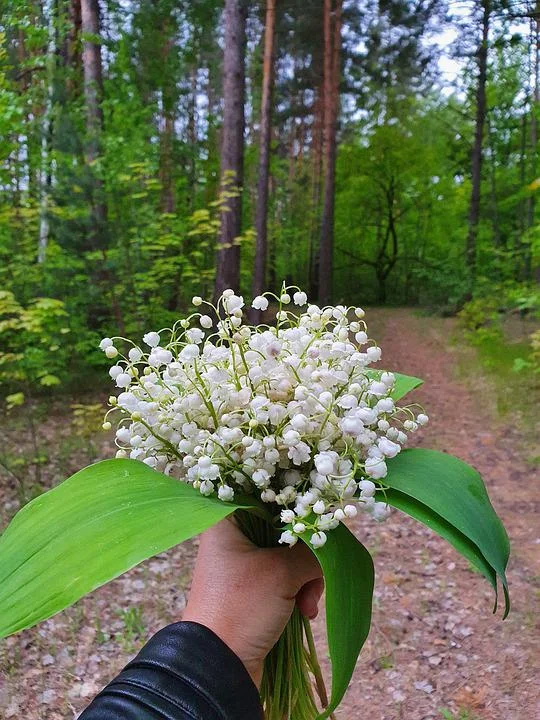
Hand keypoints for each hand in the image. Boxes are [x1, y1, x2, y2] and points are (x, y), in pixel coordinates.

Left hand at [182, 518, 323, 685]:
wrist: (219, 668)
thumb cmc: (241, 607)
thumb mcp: (281, 572)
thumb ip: (311, 550)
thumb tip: (332, 539)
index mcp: (227, 521)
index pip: (269, 496)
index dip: (297, 507)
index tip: (321, 520)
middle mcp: (232, 538)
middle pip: (284, 529)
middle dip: (306, 556)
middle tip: (312, 576)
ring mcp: (242, 565)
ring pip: (289, 557)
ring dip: (306, 579)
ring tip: (306, 604)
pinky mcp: (252, 590)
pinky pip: (285, 579)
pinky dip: (298, 593)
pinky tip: (304, 612)